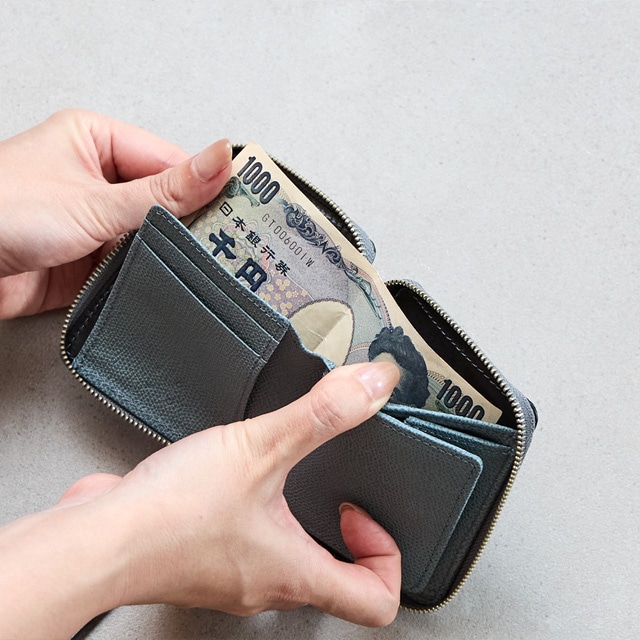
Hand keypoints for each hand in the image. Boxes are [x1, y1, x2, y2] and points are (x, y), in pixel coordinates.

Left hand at [0, 109, 231, 317]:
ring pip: (153, 234)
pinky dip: (151, 272)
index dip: (205, 185)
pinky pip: (135, 262)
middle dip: (190, 223)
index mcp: (97, 141)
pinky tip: (170, 279)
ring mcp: (97, 220)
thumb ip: (164, 191)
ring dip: (169, 250)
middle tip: (228, 242)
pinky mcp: (93, 257)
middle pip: (165, 200)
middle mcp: (98, 178)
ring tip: (204, 265)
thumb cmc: (3, 212)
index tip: (239, 207)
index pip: (169, 161)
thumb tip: (217, 161)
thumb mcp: (96, 200)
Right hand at [0, 362, 400, 637]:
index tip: (363, 512)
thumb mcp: (261, 448)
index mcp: (293, 573)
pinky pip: (244, 540)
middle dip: (345, 533)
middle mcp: (266, 583)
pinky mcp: (201, 555)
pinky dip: (256, 512)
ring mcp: (231, 574)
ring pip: (287, 559)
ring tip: (291, 475)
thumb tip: (372, 388)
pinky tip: (239, 476)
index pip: (374, 600)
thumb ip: (322, 416)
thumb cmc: (168, 515)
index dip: (385, 556)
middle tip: (338, 493)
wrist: (94, 539)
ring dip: (299, 520)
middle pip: (333, 579)